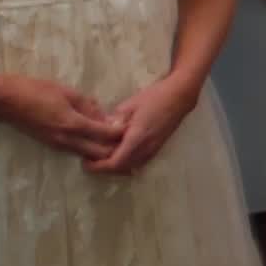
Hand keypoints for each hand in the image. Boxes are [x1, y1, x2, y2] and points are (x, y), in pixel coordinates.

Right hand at [0, 76, 123, 160]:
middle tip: (129, 140)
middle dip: (116, 149)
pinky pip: (77, 151)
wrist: (4, 101)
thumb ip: (88, 105)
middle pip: (100, 154)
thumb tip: (106, 116)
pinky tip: (97, 140)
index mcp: (73, 125)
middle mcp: (67, 140)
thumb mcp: (66, 92)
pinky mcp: (52, 145)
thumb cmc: (34, 90)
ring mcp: (58, 145)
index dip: (122, 133)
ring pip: (88, 155)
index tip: (134, 126)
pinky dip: (90, 149)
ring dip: (104, 151)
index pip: (106, 135)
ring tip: (117, 142)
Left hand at [85, 76, 199, 173]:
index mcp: (137, 138)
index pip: (115, 162)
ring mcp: (152, 150)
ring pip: (129, 167)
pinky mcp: (155, 148)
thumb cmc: (154, 97)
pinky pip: (137, 162)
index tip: (85, 162)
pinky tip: (116, 152)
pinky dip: (124, 162)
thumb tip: (101, 131)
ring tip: (100, 156)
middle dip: (104, 168)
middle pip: (121, 169)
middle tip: (89, 159)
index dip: (99, 166)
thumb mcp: (129, 105)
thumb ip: (114, 121)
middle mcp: (146, 149)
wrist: (180, 97)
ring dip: (114, 166)